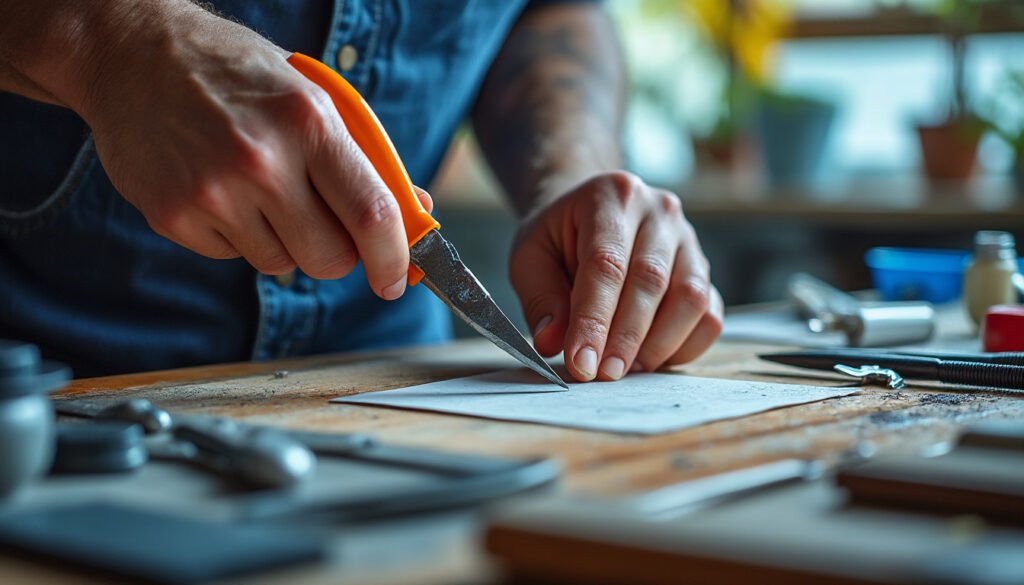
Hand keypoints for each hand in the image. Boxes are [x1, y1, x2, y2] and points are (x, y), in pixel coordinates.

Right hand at [78, 1, 426, 299]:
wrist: (133, 54)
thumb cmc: (236, 75)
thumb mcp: (312, 97)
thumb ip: (366, 160)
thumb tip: (415, 213)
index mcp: (308, 122)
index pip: (371, 215)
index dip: (394, 258)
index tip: (397, 278)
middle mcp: (261, 160)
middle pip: (330, 258)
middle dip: (340, 255)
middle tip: (325, 225)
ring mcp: (212, 192)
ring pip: (281, 264)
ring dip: (284, 241)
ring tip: (258, 187)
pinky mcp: (173, 215)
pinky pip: (233, 256)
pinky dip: (238, 235)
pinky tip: (220, 188)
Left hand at [510, 171, 722, 381]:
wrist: (589, 213)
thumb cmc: (558, 237)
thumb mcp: (530, 256)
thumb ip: (540, 298)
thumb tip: (553, 342)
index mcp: (611, 196)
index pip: (607, 264)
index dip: (594, 319)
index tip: (581, 362)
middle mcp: (659, 211)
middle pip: (652, 281)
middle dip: (626, 337)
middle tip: (603, 374)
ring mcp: (689, 239)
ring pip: (691, 298)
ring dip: (658, 344)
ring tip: (625, 370)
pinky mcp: (704, 269)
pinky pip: (710, 315)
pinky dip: (684, 346)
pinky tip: (651, 359)